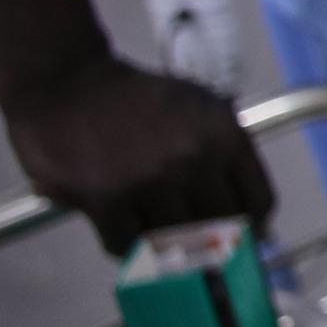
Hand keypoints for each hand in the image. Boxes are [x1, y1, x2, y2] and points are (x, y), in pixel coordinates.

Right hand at [4, 55, 274, 252]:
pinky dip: (124, 243)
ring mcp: (150, 180)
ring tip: (148, 222)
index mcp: (225, 136)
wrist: (67, 81)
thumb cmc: (138, 100)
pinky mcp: (106, 198)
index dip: (251, 228)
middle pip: (219, 229)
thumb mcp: (200, 112)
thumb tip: (257, 225)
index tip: (239, 237)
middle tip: (189, 240)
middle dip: (207, 240)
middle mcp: (194, 159)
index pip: (259, 203)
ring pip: (173, 241)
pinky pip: (126, 245)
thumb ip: (227, 158)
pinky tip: (120, 225)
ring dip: (162, 241)